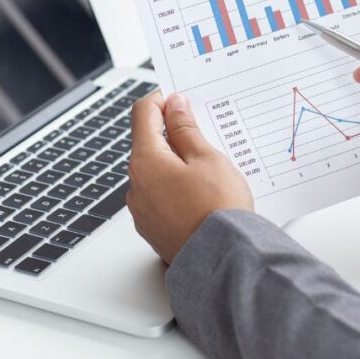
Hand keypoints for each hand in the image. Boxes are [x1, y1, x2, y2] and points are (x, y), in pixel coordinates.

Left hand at [127, 92, 253, 263]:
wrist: (224, 260)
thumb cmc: (218, 210)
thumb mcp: (206, 158)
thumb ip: (185, 128)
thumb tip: (174, 105)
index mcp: (145, 162)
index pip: (143, 114)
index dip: (161, 100)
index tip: (179, 98)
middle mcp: (136, 186)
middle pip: (148, 145)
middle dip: (173, 135)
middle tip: (204, 134)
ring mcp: (142, 211)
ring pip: (156, 174)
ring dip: (176, 165)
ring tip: (209, 172)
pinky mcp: (153, 229)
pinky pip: (161, 198)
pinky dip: (176, 190)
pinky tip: (202, 196)